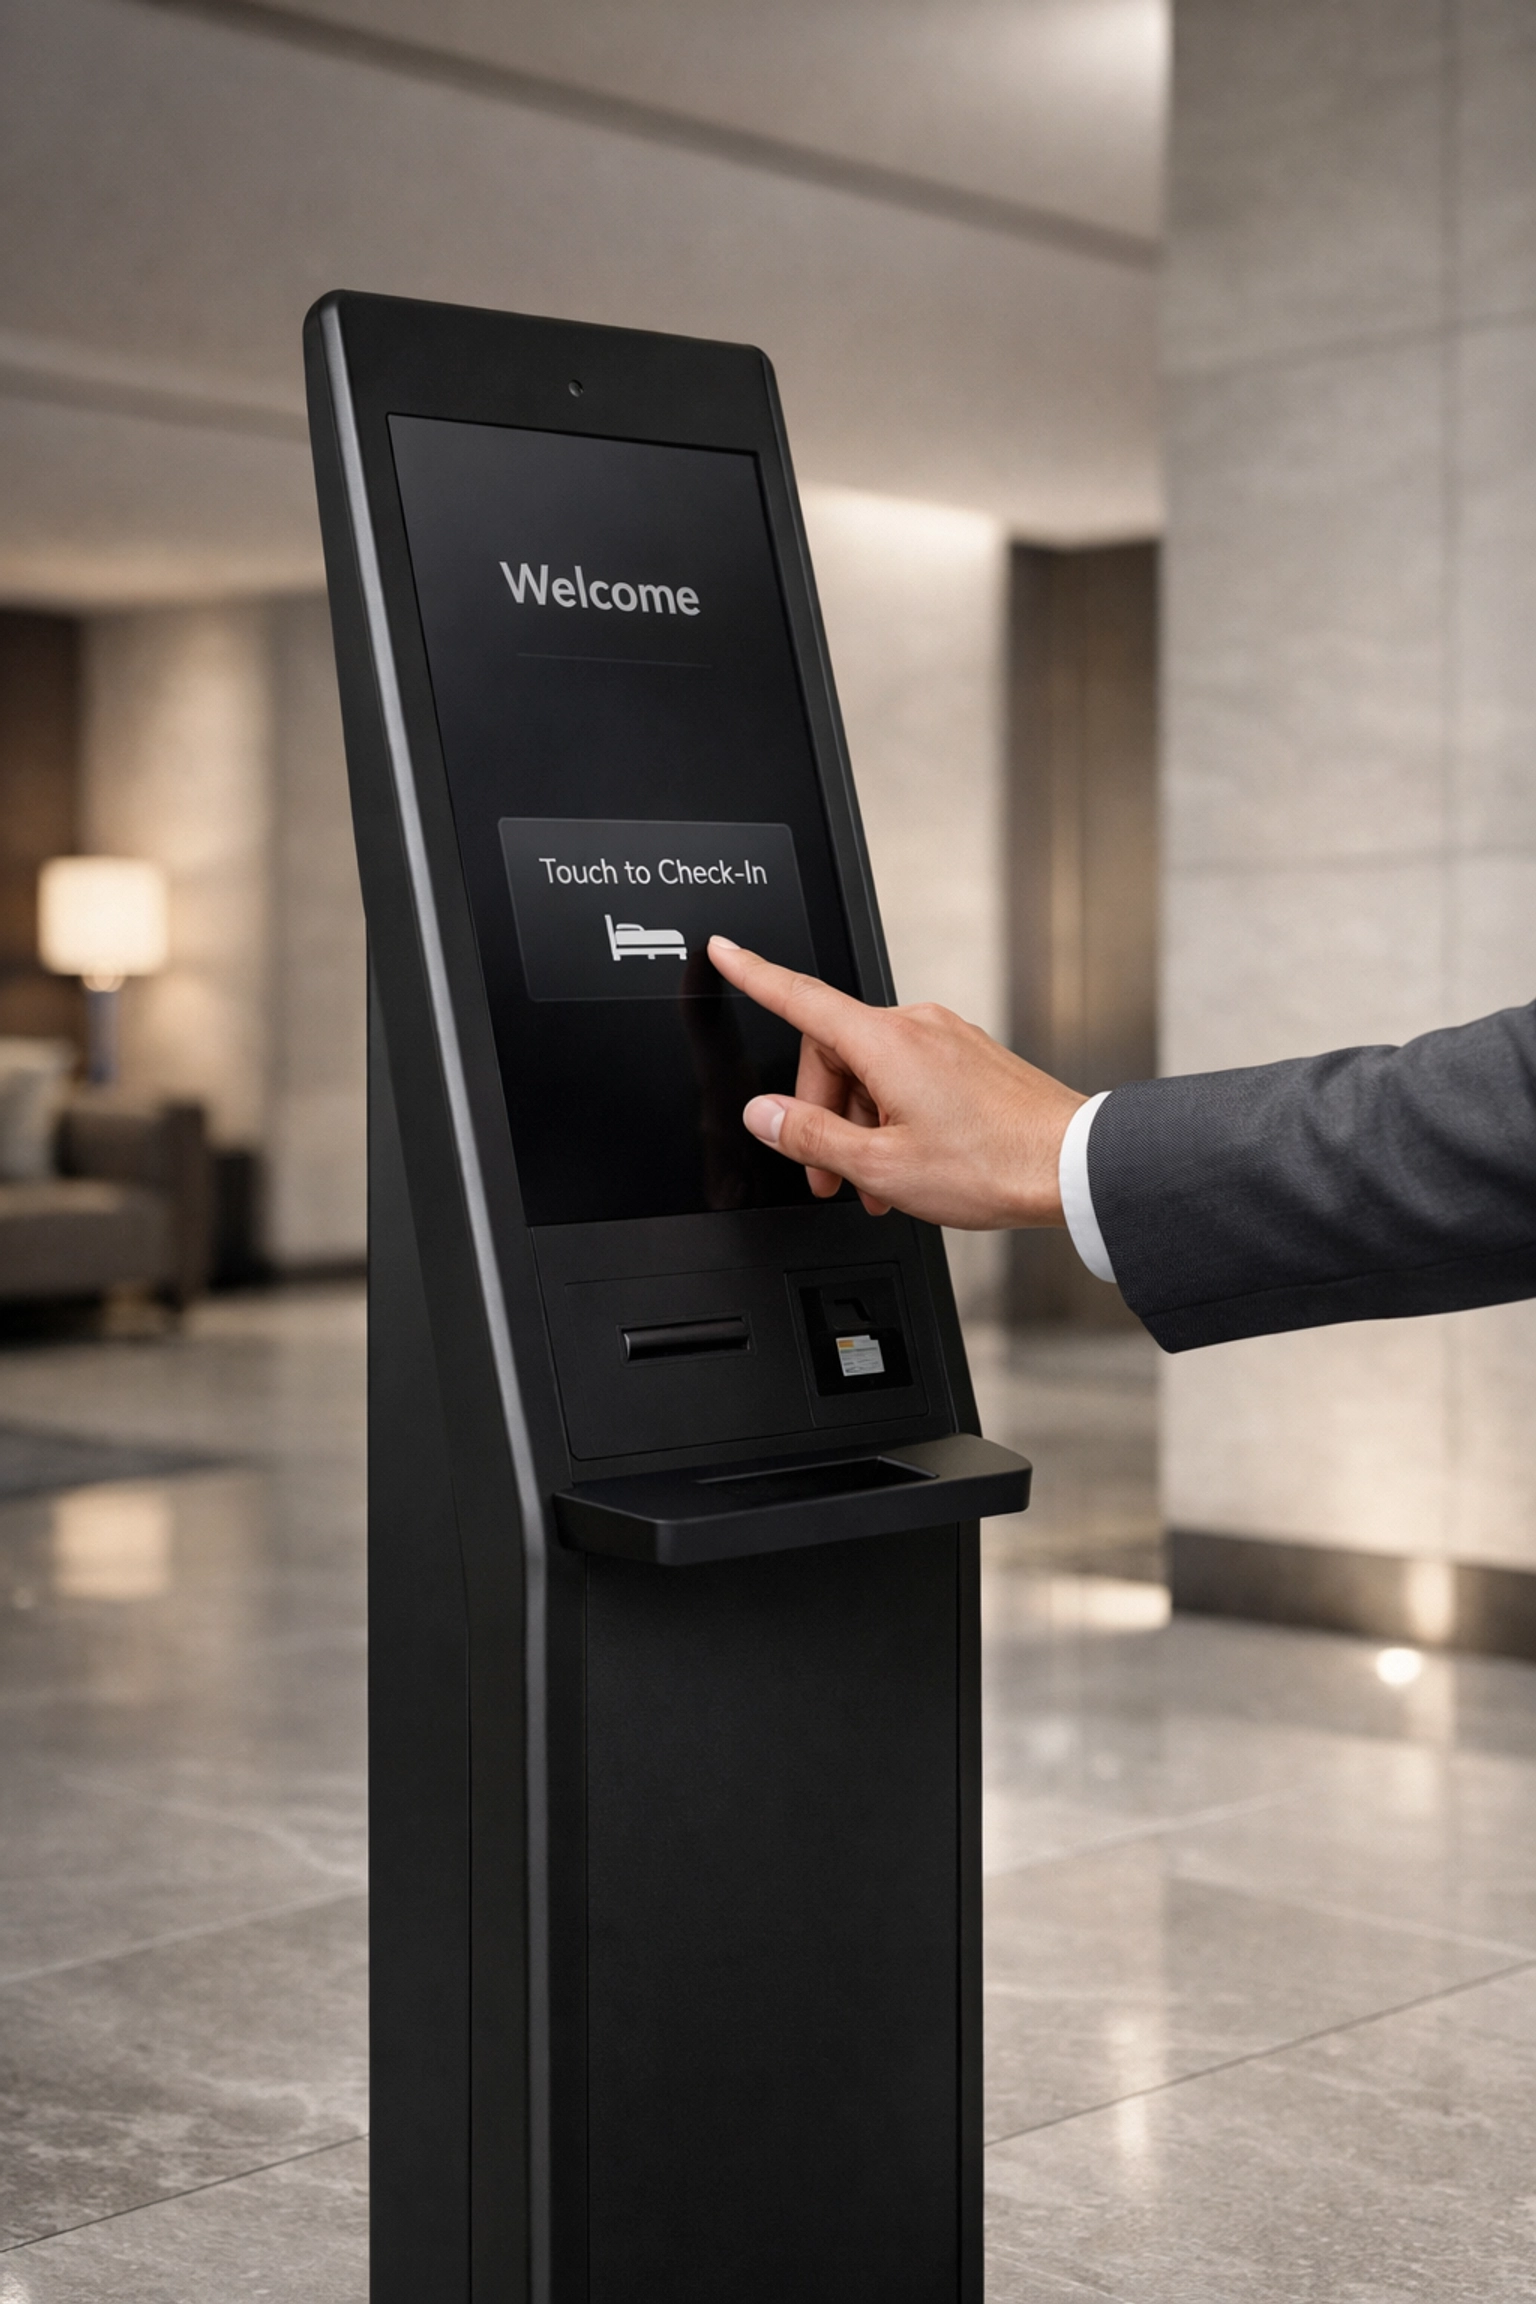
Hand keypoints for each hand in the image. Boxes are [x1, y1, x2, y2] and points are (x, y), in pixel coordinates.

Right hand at [707, 937, 1083, 1229]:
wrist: (1074, 1165)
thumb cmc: (992, 1163)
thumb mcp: (883, 1165)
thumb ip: (812, 1136)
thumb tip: (765, 1114)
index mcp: (887, 1043)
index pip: (800, 997)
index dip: (754, 974)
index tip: (726, 952)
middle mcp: (918, 1027)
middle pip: (835, 1054)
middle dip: (822, 1115)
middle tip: (829, 1175)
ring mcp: (948, 1039)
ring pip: (874, 1073)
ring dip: (862, 1127)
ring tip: (880, 1185)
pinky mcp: (970, 1057)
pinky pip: (910, 1077)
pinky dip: (895, 1118)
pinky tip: (909, 1164)